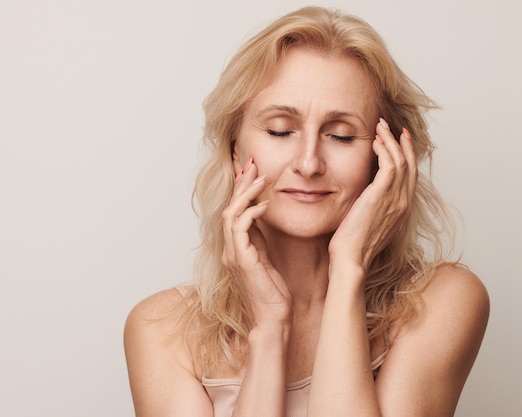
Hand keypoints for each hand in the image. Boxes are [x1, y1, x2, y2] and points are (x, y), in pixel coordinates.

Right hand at [221, 159, 291, 326]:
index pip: (234, 212)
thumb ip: (259, 239)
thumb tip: (261, 216)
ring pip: (231, 214)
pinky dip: (251, 213)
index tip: (249, 171)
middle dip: (240, 184)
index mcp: (236, 249)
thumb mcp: (266, 259)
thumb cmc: (273, 293)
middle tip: (251, 164)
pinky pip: (241, 229)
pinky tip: (266, 204)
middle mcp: (230, 250)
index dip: (240, 190)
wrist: (273, 319)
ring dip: (246, 193)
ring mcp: (233, 254)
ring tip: (260, 177)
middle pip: (229, 208)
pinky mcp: (242, 260)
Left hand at [328, 118, 416, 273]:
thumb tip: (367, 193)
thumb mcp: (369, 222)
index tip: (399, 140)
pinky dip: (385, 149)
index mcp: (403, 209)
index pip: (410, 176)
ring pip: (401, 161)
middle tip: (394, 127)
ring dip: (391, 140)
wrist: (351, 259)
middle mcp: (404, 203)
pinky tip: (375, 141)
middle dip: (403, 143)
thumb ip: (374, 206)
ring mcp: (396, 200)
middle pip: (410, 165)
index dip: (407, 155)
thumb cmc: (354, 245)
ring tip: (381, 126)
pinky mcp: (382, 196)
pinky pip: (390, 164)